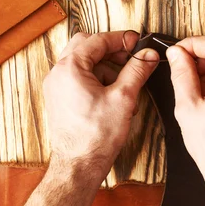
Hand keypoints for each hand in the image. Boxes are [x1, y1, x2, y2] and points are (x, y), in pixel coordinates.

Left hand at [43, 31, 158, 176]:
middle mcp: (58, 74)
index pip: (97, 40)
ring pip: (83, 62)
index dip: (121, 39)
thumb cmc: (95, 137)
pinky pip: (78, 77)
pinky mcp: (60, 99)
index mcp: (70, 68)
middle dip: (110, 50)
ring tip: (124, 85)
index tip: (137, 43)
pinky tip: (114, 96)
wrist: (79, 166)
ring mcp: (56, 87)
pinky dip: (96, 79)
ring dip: (105, 67)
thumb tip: (148, 55)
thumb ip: (137, 70)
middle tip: (129, 57)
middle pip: (86, 46)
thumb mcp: (123, 98)